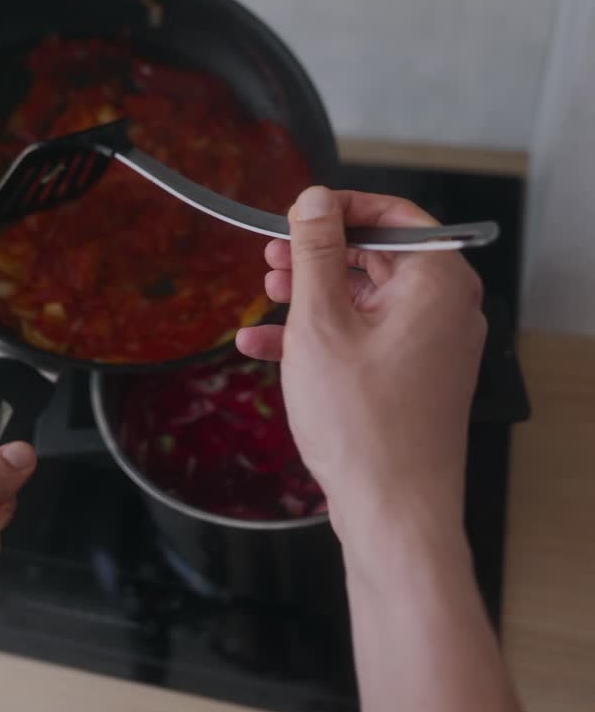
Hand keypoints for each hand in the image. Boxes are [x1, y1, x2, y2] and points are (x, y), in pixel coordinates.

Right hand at [236, 186, 485, 558]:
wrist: (394, 512)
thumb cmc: (364, 423)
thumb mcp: (322, 324)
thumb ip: (316, 253)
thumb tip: (314, 200)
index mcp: (437, 281)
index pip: (394, 215)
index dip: (339, 209)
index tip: (296, 213)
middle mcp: (445, 309)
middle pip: (379, 256)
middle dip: (318, 255)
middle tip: (272, 257)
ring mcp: (432, 347)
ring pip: (367, 299)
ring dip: (313, 295)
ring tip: (265, 295)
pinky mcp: (414, 379)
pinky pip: (366, 339)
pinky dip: (322, 337)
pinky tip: (265, 345)